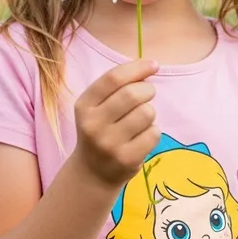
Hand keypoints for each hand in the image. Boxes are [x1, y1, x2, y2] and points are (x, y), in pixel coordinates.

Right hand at [72, 59, 159, 188]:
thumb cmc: (100, 130)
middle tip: (148, 94)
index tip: (153, 65)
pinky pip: (153, 133)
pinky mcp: (126, 160)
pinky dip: (153, 131)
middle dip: (147, 90)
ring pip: (146, 113)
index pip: (113, 78)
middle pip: (132, 94)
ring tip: (141, 120)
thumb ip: (117, 86)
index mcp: (84, 106)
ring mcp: (109, 144)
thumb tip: (150, 66)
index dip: (137, 67)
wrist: (92, 173)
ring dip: (150, 112)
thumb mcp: (96, 107)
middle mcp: (92, 125)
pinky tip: (142, 137)